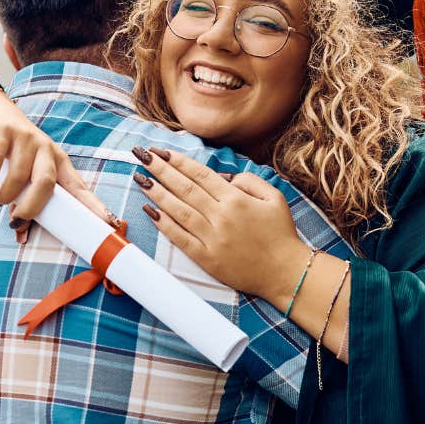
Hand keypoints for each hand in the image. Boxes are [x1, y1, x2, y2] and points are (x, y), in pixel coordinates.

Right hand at [0, 82, 109, 240]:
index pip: (79, 187)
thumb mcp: (26, 174)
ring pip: (19, 174)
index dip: (93, 206)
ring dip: (6, 196)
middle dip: (32, 206)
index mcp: (60, 163)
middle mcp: (46, 149)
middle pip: (47, 182)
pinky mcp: (3, 131)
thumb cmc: (15, 154)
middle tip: (16, 221)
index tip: (108, 223)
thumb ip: (25, 202)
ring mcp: (26, 138)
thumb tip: (19, 234)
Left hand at [132, 146, 309, 300]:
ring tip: (139, 178)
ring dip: (157, 193)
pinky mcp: (207, 258)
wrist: (285, 272)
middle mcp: (221, 216)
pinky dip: (164, 224)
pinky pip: (180, 238)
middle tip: (141, 156)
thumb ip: (249, 181)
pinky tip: (149, 211)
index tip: (159, 151)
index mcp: (236, 199)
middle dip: (160, 170)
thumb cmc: (280, 234)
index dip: (177, 161)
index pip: (200, 174)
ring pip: (179, 210)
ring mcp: (212, 238)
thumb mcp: (274, 197)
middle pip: (185, 188)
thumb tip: (223, 177)